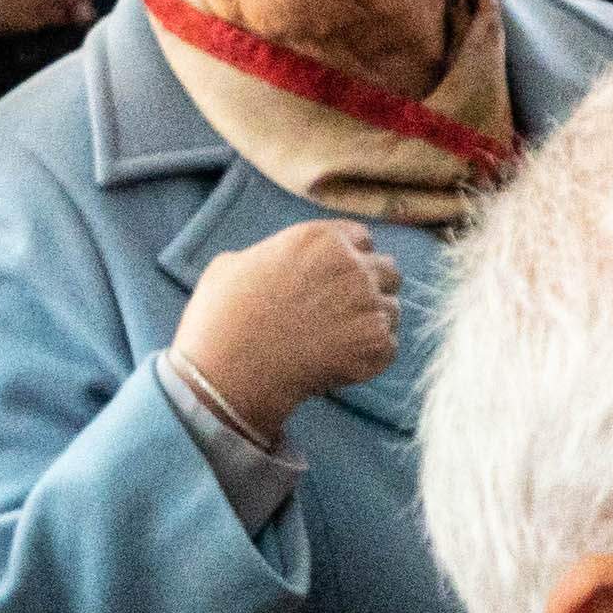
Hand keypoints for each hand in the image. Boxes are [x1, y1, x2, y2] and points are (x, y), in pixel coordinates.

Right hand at [174, 222, 406, 437]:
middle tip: (342, 315)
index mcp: (321, 238)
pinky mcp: (377, 344)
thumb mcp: (232, 265)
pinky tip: (337, 364)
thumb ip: (269, 254)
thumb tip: (274, 262)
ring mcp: (369, 304)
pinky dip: (369, 359)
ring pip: (392, 311)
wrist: (228, 373)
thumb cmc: (221, 319)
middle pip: (388, 271)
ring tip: (335, 344)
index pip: (362, 240)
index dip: (349, 262)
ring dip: (371, 325)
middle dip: (371, 289)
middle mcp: (353, 265)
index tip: (333, 283)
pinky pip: (389, 348)